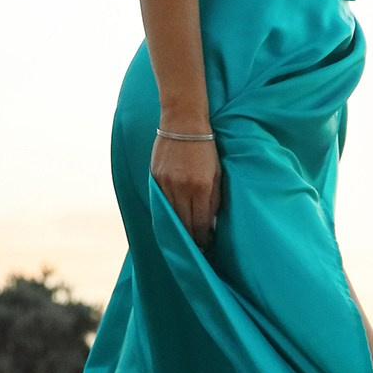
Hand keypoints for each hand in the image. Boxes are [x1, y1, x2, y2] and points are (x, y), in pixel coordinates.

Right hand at [151, 131, 222, 247]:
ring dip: (177, 229)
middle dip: (190, 239)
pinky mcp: (155, 177)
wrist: (183, 123)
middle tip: (195, 250)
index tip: (206, 247)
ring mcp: (165, 183)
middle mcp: (181, 188)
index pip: (201, 223)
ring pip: (170, 215)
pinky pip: (160, 202)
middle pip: (184, 223)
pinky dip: (166, 213)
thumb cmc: (206, 148)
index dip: (203, 238)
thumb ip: (214, 198)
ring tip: (183, 239)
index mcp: (201, 187)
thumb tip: (212, 223)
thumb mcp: (217, 173)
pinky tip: (171, 221)